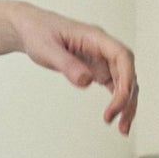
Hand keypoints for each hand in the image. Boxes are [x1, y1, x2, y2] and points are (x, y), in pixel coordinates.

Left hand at [9, 3, 138, 135]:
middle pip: (127, 73)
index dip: (126, 80)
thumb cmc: (38, 33)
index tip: (118, 103)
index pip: (122, 57)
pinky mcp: (95, 68)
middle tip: (121, 125)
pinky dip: (116, 101)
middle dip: (128, 99)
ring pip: (124, 82)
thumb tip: (86, 82)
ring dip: (126, 104)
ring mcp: (101, 58)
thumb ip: (67, 65)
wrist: (30, 29)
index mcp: (96, 38)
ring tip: (122, 129)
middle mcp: (103, 48)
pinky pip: (113, 85)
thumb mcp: (48, 49)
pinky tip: (115, 117)